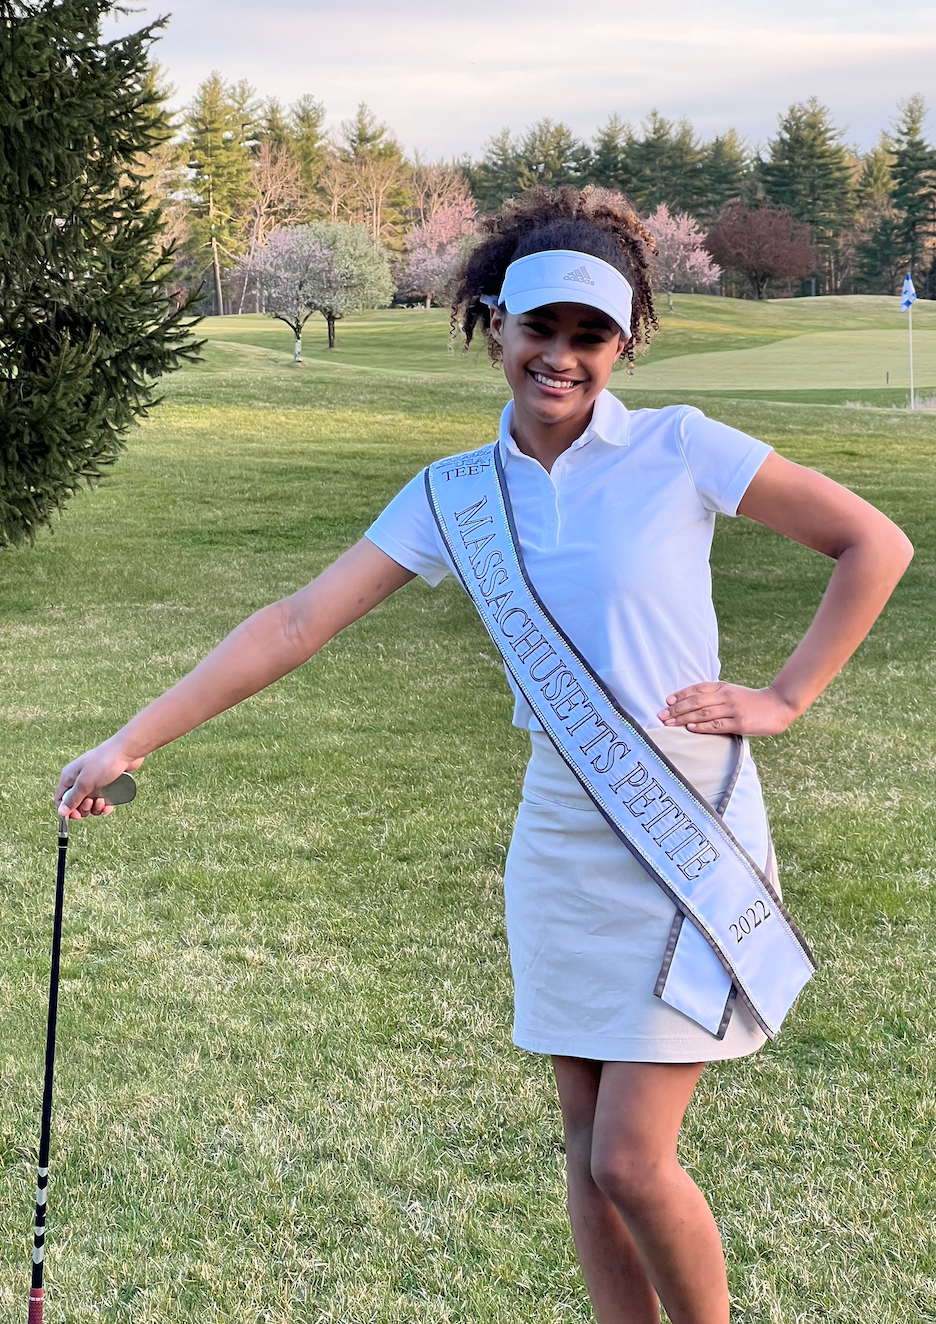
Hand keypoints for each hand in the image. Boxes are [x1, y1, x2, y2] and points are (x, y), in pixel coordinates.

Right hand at [56, 738, 143, 818]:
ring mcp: (93, 782)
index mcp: (69, 776)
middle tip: (91, 802)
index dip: (66, 809)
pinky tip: (108, 806)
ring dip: (95, 807)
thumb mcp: (85, 783)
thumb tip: (61, 812)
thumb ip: (73, 798)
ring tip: (102, 801)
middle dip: (83, 808)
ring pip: (89, 803)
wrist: (126, 751)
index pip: (60, 797)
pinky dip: (104, 806)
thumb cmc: (103, 763)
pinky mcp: (106, 784)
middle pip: (75, 803)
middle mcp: (79, 779)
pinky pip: (101, 800)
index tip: (76, 816)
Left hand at [657, 682, 798, 736]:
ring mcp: (732, 709)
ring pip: (703, 713)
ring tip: (669, 723)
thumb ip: (715, 696)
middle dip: (676, 709)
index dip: (680, 695)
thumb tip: (691, 704)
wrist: (778, 705)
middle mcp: (725, 696)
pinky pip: (716, 725)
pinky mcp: (739, 723)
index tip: (667, 701)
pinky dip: (701, 727)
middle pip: (696, 701)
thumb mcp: (732, 693)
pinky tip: (689, 728)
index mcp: (723, 687)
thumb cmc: (751, 702)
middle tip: (661, 715)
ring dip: (683, 718)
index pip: (697, 689)